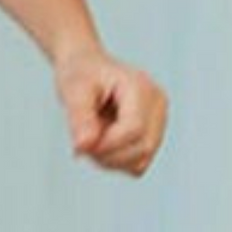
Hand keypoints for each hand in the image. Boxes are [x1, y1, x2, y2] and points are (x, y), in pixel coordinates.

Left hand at [53, 46, 167, 174]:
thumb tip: (83, 147)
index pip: (134, 129)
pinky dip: (116, 162)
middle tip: (81, 143)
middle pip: (142, 148)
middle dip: (107, 155)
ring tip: (91, 140)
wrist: (86, 67)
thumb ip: (79, 118)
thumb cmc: (80, 74)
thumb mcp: (73, 90)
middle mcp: (158, 104)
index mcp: (142, 87)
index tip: (79, 144)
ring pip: (141, 161)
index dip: (106, 145)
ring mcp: (159, 121)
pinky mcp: (153, 135)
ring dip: (110, 160)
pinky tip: (101, 144)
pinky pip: (138, 164)